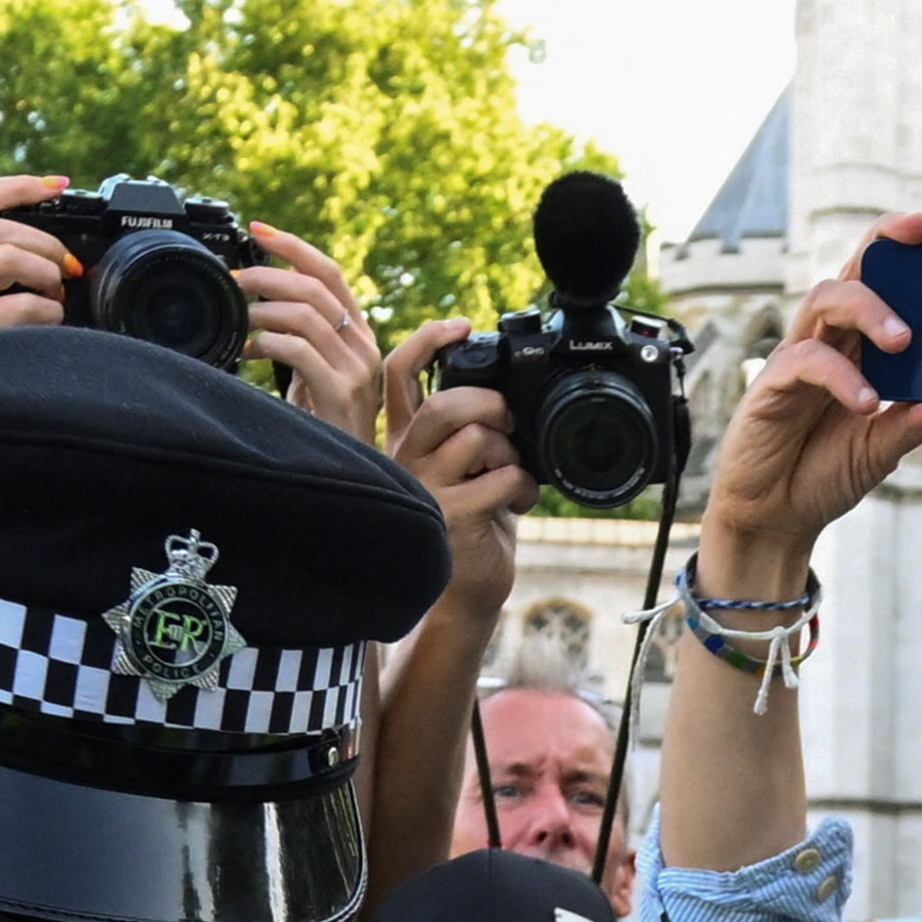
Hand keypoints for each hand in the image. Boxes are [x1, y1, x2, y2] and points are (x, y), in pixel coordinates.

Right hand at [0, 176, 75, 335]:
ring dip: (49, 276)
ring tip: (53, 297)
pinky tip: (45, 326)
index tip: (59, 185)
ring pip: (14, 257)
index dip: (22, 187)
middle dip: (48, 245)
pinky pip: (28, 304)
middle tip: (68, 269)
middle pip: (3, 228)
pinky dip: (50, 313)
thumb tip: (56, 241)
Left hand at [242, 224, 384, 439]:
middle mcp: (363, 345)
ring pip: (305, 315)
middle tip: (234, 282)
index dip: (293, 246)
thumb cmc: (323, 423)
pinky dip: (266, 344)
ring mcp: (356, 369)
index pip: (330, 272)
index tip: (257, 230)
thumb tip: (258, 295)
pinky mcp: (341, 392)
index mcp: (358, 332)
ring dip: (261, 312)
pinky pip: (299, 350)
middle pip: (314, 287)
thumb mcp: (313, 368)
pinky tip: (247, 353)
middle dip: (266, 276)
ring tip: (238, 322)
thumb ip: (299, 333)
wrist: (348, 474)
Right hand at [385, 320, 533, 618]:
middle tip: (508, 423)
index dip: (429, 341)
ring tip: (512, 474)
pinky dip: (522, 486)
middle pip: (445, 403)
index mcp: (407, 439)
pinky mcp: (450, 515)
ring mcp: (424, 487)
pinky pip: (501, 478)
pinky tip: (516, 502)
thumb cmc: (470, 528)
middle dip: (489, 404)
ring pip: (476, 437)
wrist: (463, 594)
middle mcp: (407, 457)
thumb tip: (507, 397)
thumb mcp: (466, 470)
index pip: (400, 374)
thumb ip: (472, 433)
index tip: (463, 327)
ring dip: (510, 452)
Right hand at [698, 210, 921, 589]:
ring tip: (903, 339)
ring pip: (825, 303)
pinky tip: (865, 401)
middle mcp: (827, 343)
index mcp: (856, 348)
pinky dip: (839, 376)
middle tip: (920, 243)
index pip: (875, 284)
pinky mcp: (771, 387)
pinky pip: (803, 362)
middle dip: (882, 250)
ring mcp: (796, 360)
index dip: (895, 249)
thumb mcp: (885, 448)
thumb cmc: (824, 471)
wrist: (777, 517)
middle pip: (850, 275)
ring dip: (868, 310)